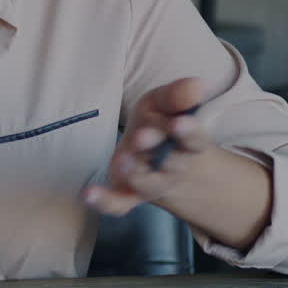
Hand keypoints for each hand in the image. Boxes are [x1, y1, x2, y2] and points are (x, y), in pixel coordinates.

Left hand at [82, 77, 212, 216]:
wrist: (156, 160)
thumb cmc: (158, 124)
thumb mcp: (166, 103)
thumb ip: (178, 95)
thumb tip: (199, 83)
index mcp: (187, 142)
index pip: (194, 138)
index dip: (188, 132)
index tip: (178, 122)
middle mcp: (174, 166)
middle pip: (170, 162)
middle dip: (155, 147)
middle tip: (140, 137)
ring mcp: (152, 183)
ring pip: (148, 184)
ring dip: (135, 174)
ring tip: (121, 161)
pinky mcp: (129, 196)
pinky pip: (119, 204)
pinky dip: (105, 201)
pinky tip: (89, 193)